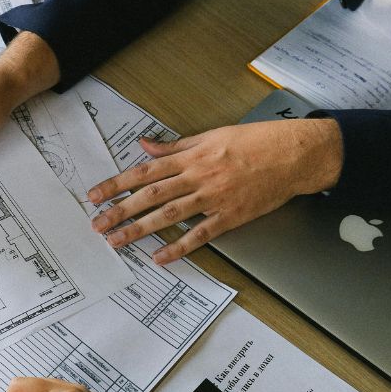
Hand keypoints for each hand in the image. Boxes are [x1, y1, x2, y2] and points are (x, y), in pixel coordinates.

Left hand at [86, 118, 342, 264]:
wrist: (296, 154)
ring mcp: (214, 197)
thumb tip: (145, 145)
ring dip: (140, 229)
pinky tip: (161, 257)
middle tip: (97, 225)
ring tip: (117, 240)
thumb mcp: (212, 134)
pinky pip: (201, 234)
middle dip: (120, 210)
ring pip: (169, 215)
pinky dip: (180, 247)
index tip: (95, 196)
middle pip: (150, 195)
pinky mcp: (231, 216)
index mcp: (192, 155)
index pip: (145, 171)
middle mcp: (198, 176)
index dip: (117, 184)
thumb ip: (176, 146)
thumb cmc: (257, 141)